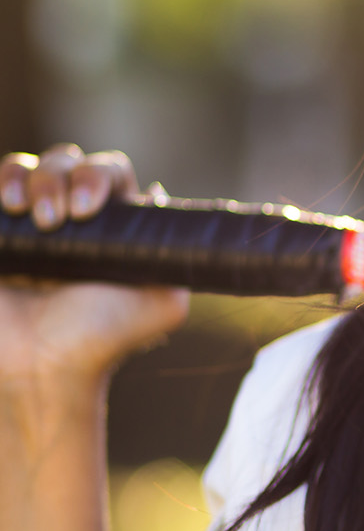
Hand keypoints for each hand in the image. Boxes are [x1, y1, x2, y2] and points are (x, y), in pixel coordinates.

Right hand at [0, 145, 188, 390]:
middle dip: (60, 177)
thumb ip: (179, 256)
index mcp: (109, 225)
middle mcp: (68, 218)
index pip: (108, 171)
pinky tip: (5, 209)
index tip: (86, 209)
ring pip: (27, 167)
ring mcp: (25, 225)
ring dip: (28, 178)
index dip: (97, 176)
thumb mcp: (164, 302)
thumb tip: (159, 195)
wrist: (42, 370)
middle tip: (56, 221)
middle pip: (65, 160)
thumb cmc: (101, 339)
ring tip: (28, 216)